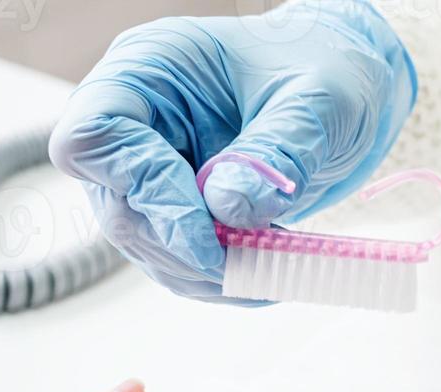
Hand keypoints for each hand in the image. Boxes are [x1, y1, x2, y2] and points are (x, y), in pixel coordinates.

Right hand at [50, 1, 415, 299]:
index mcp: (148, 68)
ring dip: (200, 273)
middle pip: (116, 203)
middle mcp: (134, 117)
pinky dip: (216, 277)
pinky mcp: (169, 204)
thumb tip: (227, 209)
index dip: (143, 192)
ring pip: (142, 241)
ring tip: (266, 272)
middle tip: (247, 266)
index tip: (206, 233)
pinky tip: (263, 273)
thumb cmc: (325, 65)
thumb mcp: (316, 100)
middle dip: (180, 247)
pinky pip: (174, 256)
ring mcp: (145, 164)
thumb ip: (273, 151)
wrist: (344, 84)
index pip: (95, 137)